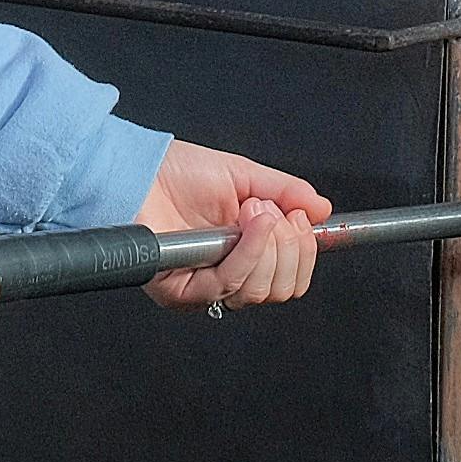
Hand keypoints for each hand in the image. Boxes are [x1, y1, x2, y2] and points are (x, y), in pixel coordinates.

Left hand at [134, 141, 331, 312]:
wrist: (138, 169)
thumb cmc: (178, 172)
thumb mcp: (245, 176)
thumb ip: (286, 194)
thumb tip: (322, 210)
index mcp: (245, 255)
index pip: (290, 280)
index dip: (304, 253)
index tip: (300, 218)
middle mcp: (227, 277)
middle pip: (281, 290)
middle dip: (289, 247)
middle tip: (272, 210)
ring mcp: (205, 288)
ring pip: (260, 290)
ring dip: (267, 243)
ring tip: (251, 208)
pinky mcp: (182, 292)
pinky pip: (230, 283)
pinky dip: (248, 251)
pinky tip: (245, 223)